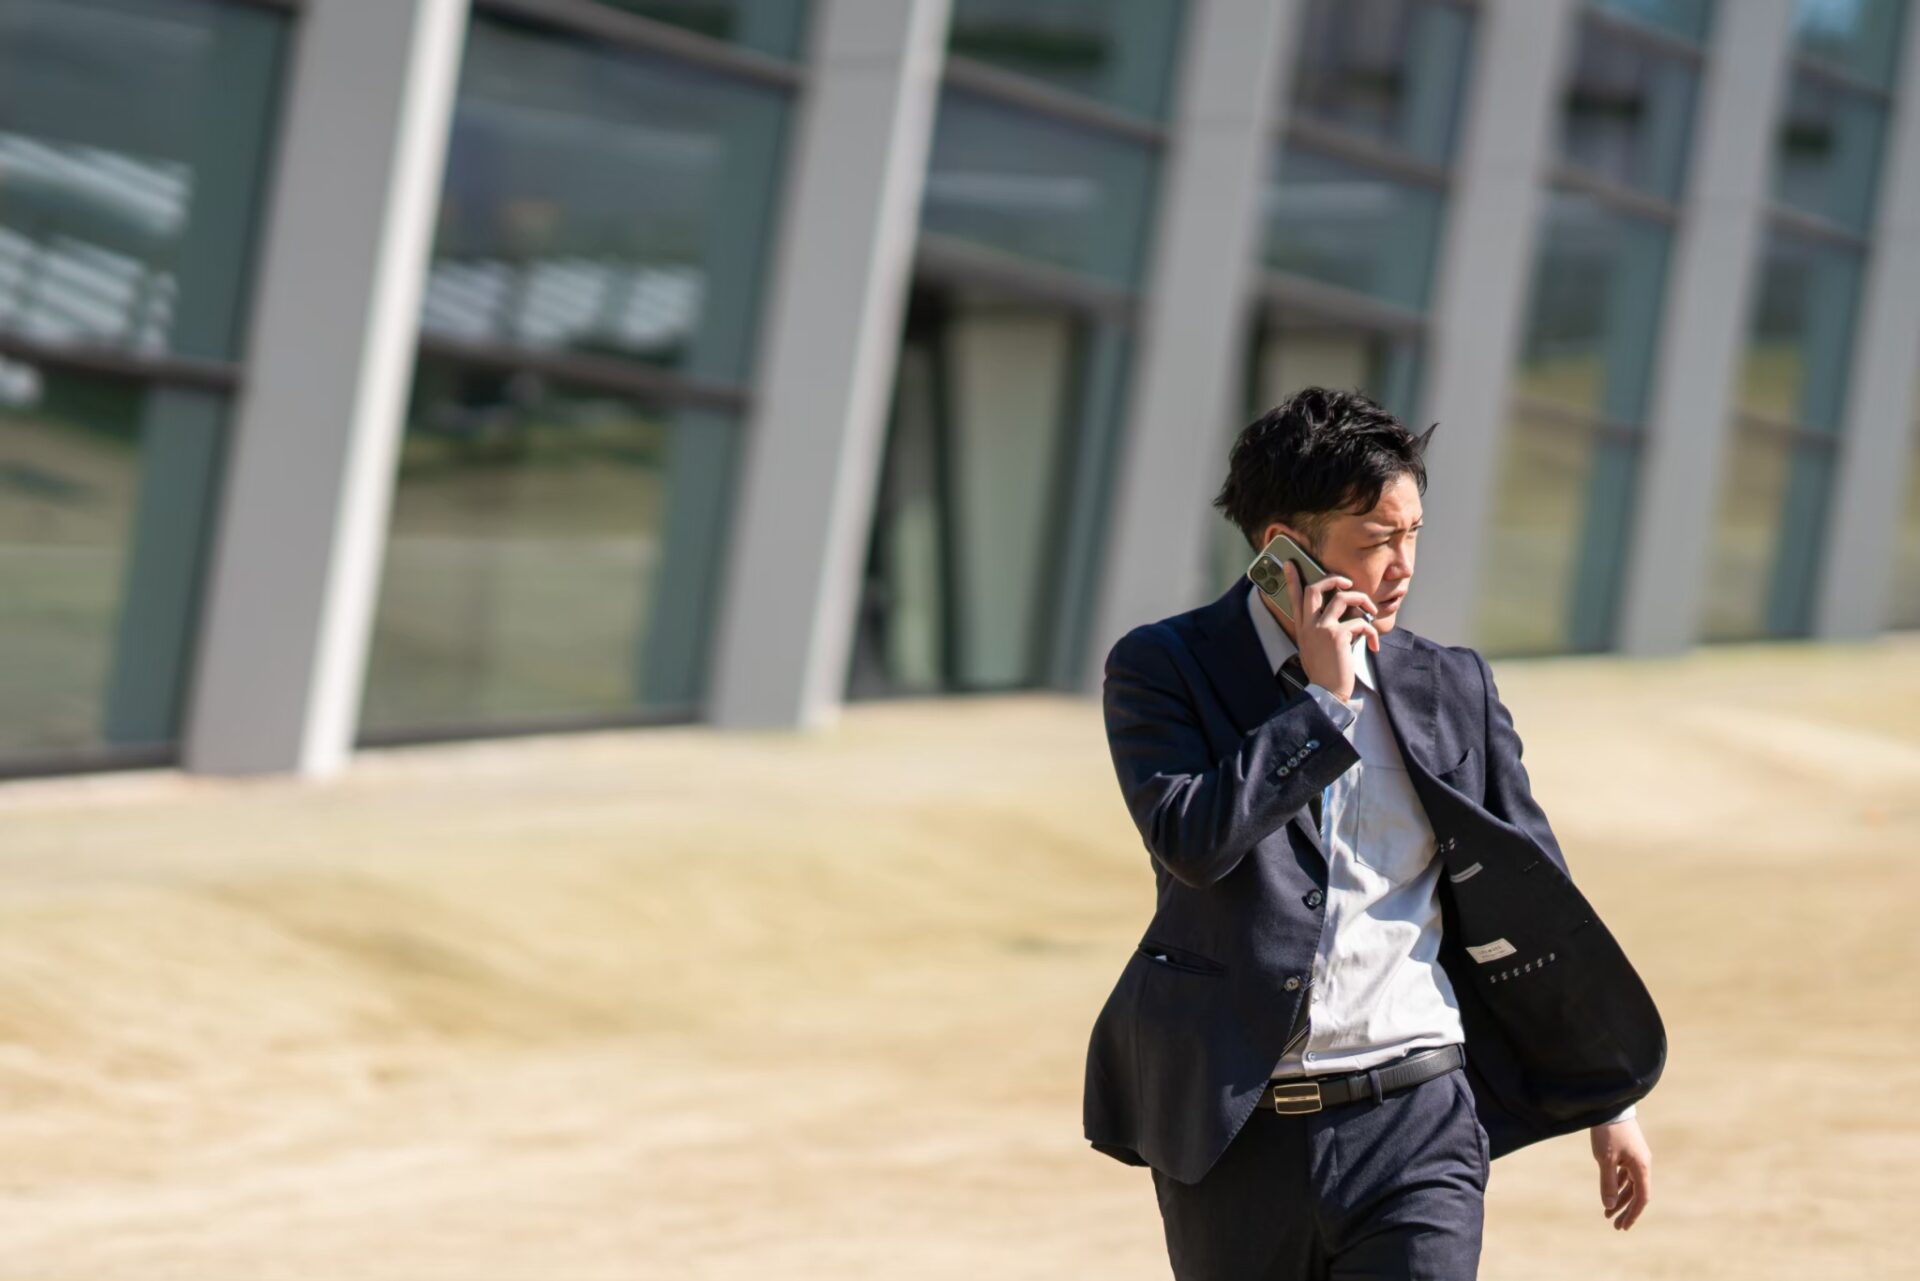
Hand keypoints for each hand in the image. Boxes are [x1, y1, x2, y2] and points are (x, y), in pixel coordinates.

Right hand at [1281, 560, 1379, 703]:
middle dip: (1333, 579)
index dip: (1292, 579)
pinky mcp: (1338, 635)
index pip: (1295, 598)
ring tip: (1371, 610)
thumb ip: (1323, 632)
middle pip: (1315, 588)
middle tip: (1347, 582)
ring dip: (1361, 600)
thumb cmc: (1325, 674)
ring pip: (1341, 597)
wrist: (1327, 693)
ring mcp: (1322, 629)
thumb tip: (1347, 618)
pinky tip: (1373, 644)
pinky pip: (1360, 622)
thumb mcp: (1316, 650)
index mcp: (1303, 628)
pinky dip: (1371, 631)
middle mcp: (1309, 625)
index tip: (1290, 564)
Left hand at [1589, 1116, 1651, 1229]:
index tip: (1624, 1226)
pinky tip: (1610, 1192)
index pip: (1641, 1197)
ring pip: (1630, 1184)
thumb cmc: (1608, 1132)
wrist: (1609, 1106)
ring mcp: (1635, 1157)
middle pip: (1636, 1193)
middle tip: (1614, 1225)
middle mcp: (1642, 1163)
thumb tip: (1608, 1205)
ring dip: (1620, 1198)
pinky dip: (1618, 1184)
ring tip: (1607, 1212)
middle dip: (1625, 1210)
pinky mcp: (1628, 1151)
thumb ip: (1607, 1183)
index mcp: (1641, 1167)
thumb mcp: (1605, 1159)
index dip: (1633, 1214)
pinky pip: (1625, 1173)